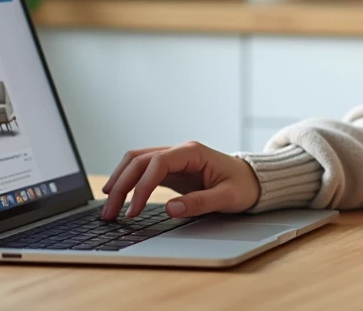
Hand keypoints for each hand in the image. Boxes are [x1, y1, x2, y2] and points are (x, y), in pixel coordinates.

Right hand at [100, 141, 260, 219]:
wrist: (253, 180)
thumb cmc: (243, 186)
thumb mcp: (227, 198)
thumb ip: (200, 202)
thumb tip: (170, 208)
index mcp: (193, 152)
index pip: (157, 163)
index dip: (142, 186)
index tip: (133, 211)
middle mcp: (179, 151)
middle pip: (139, 160)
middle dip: (121, 184)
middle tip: (110, 212)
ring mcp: (174, 159)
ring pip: (136, 162)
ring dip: (120, 181)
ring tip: (108, 206)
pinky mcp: (171, 170)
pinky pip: (143, 171)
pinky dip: (128, 182)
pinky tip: (119, 197)